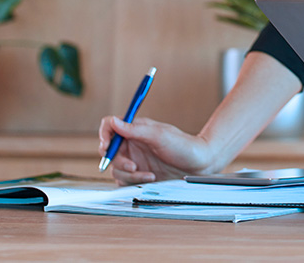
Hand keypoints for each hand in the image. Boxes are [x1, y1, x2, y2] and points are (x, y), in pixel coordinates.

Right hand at [96, 115, 211, 184]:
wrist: (199, 165)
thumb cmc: (184, 146)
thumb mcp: (159, 135)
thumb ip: (134, 129)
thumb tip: (113, 121)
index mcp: (135, 129)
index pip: (109, 127)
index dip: (104, 135)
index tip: (106, 146)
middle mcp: (132, 144)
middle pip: (109, 151)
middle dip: (118, 161)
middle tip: (132, 166)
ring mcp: (135, 160)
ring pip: (116, 169)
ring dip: (130, 174)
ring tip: (149, 174)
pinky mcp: (139, 175)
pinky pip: (125, 181)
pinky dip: (134, 182)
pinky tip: (151, 178)